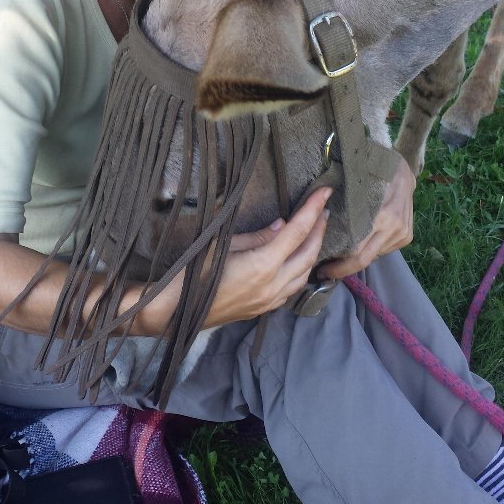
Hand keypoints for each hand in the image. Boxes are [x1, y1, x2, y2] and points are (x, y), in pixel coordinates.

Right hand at [126, 185, 330, 335]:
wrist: (176, 312)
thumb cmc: (193, 273)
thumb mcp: (222, 245)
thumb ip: (256, 237)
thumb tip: (281, 226)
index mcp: (263, 265)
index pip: (297, 231)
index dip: (313, 209)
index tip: (326, 191)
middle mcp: (273, 285)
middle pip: (309, 253)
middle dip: (319, 229)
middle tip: (324, 208)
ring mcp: (270, 301)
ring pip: (305, 273)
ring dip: (314, 250)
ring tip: (316, 230)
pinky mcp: (264, 309)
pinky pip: (294, 287)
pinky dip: (302, 269)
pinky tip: (299, 258)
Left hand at [319, 155, 414, 279]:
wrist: (402, 170)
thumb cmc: (371, 175)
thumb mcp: (355, 186)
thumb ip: (343, 207)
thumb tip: (319, 224)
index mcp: (380, 215)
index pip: (356, 250)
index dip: (337, 264)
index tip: (321, 268)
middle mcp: (393, 227)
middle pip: (364, 259)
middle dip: (343, 269)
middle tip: (325, 272)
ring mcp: (402, 233)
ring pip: (373, 256)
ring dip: (356, 259)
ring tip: (339, 258)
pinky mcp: (407, 236)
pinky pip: (383, 250)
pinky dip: (370, 250)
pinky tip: (360, 244)